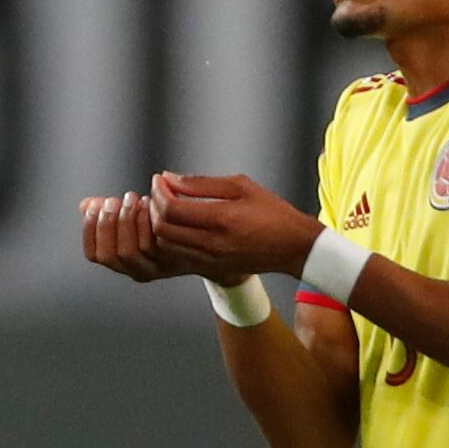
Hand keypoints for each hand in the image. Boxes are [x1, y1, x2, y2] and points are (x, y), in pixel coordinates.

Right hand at [79, 190, 208, 282]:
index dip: (90, 229)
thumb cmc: (168, 227)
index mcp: (122, 262)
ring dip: (128, 220)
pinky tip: (150, 204)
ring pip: (131, 250)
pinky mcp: (175, 259)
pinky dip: (147, 222)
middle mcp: (137, 270)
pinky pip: (154, 244)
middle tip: (117, 200)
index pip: (94, 254)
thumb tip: (86, 204)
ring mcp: (157, 267)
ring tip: (134, 198)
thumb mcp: (134, 220)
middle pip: (112, 254)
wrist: (209, 244)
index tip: (97, 205)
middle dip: (110, 222)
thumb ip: (111, 213)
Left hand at [147, 172, 324, 281]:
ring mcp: (210, 259)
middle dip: (153, 207)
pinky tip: (177, 225)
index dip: (159, 192)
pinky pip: (178, 254)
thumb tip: (170, 178)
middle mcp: (212, 242)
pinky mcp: (211, 269)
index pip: (171, 208)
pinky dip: (170, 239)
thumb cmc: (272, 213)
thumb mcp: (241, 186)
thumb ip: (202, 183)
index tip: (159, 180)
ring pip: (166, 243)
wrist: (294, 247)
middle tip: (159, 192)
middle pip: (162, 227)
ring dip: (158, 224)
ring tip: (166, 207)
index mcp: (221, 218)